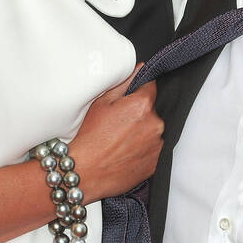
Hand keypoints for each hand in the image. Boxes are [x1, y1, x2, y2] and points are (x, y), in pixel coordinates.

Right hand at [68, 66, 163, 200]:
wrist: (85, 172)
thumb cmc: (90, 138)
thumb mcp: (101, 102)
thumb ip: (124, 82)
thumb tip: (140, 70)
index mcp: (143, 105)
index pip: (150, 86)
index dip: (138, 91)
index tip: (129, 99)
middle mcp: (155, 124)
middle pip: (153, 110)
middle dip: (139, 114)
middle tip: (119, 124)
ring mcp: (157, 145)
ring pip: (153, 130)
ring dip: (143, 132)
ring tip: (121, 141)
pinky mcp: (156, 163)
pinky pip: (153, 150)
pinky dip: (143, 149)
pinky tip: (125, 152)